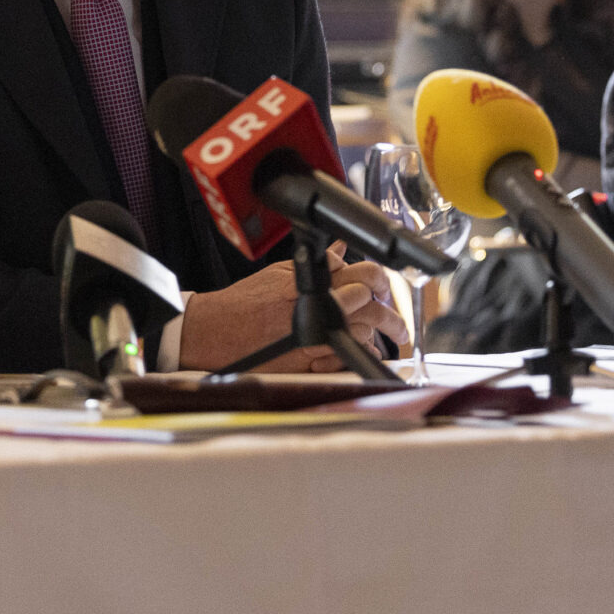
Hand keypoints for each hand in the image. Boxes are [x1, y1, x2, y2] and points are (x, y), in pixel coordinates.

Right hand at [176, 245, 411, 373]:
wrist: (215, 331)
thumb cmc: (243, 302)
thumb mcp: (278, 272)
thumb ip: (314, 265)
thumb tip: (341, 252)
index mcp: (310, 281)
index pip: (361, 275)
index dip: (377, 281)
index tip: (380, 287)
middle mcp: (315, 307)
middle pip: (370, 306)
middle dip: (391, 314)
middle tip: (398, 323)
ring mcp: (314, 336)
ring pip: (364, 332)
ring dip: (379, 333)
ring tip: (390, 337)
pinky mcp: (309, 361)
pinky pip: (347, 356)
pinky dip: (360, 351)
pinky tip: (364, 349)